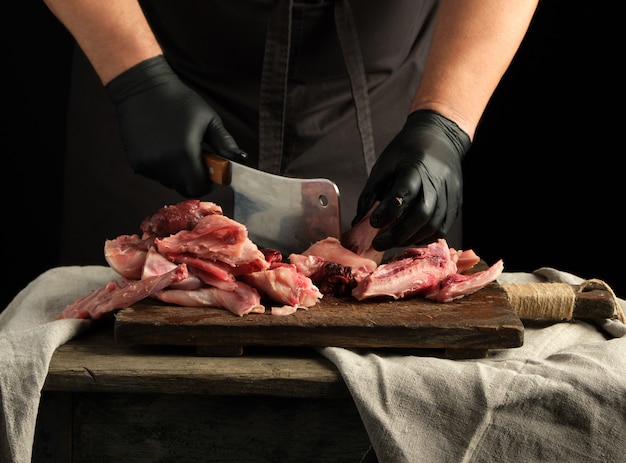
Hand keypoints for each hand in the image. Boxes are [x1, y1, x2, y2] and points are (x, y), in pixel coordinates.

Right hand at [105, 55, 245, 196]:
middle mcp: (164, 163)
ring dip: (177, 173)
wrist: (142, 88)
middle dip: (193, 179)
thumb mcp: (209, 120)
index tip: (210, 171)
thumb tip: (242, 159)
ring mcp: (148, 164)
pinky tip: (162, 146)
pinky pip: (154, 175)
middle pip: (184, 188)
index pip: (199, 188)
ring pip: (169, 182)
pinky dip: (162, 167)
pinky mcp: (136, 162)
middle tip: (195, 159)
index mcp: (185, 153)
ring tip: (178, 149)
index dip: (208, 183)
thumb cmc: (180, 101)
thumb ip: (225, 143)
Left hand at [353, 109, 470, 250]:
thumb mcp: (384, 165)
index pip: (403, 194)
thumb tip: (358, 222)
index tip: (373, 223)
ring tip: (392, 242)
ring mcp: (449, 194)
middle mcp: (436, 182)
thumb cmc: (406, 152)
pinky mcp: (456, 203)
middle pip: (421, 215)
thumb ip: (371, 194)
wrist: (440, 137)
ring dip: (411, 238)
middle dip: (398, 234)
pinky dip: (425, 237)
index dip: (388, 212)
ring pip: (433, 225)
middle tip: (378, 244)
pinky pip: (442, 227)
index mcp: (415, 168)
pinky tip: (410, 238)